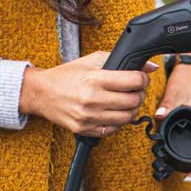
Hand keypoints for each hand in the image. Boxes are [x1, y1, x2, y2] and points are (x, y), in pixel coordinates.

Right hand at [19, 51, 156, 136]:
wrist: (40, 93)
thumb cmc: (66, 75)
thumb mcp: (92, 61)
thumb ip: (120, 60)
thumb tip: (150, 67)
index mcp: (95, 79)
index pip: (134, 81)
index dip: (143, 79)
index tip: (141, 78)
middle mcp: (92, 99)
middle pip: (133, 101)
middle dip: (140, 94)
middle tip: (136, 91)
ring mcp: (88, 117)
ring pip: (126, 118)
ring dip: (132, 109)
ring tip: (127, 101)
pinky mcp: (84, 129)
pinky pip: (113, 130)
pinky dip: (118, 122)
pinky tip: (114, 112)